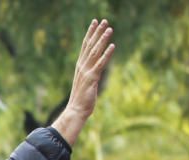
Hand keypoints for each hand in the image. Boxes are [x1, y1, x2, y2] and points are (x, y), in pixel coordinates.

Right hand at [51, 19, 115, 145]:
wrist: (76, 110)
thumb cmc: (81, 99)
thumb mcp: (86, 83)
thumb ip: (90, 73)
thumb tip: (96, 70)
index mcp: (80, 66)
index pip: (85, 46)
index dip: (90, 33)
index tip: (95, 22)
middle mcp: (82, 66)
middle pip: (90, 45)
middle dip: (97, 32)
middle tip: (104, 20)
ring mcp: (86, 72)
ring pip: (95, 52)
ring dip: (103, 40)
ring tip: (110, 29)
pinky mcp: (92, 78)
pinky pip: (100, 64)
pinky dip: (106, 55)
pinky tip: (112, 46)